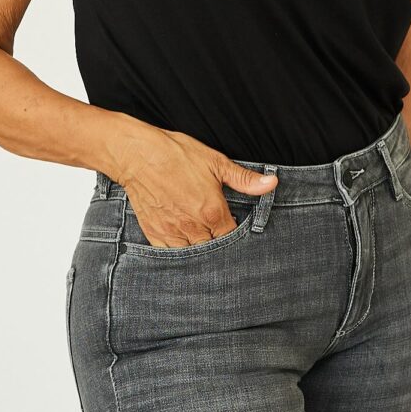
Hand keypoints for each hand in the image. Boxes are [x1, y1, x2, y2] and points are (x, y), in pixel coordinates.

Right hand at [113, 123, 277, 248]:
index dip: (236, 236)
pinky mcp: (154, 234)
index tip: (236, 232)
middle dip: (219, 247)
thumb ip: (244, 179)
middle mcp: (193, 227)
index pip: (232, 237)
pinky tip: (184, 246)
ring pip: (193, 257)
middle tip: (220, 240)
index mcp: (212, 211)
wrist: (138, 154)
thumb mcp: (215, 162)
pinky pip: (170, 256)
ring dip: (200, 252)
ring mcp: (172, 233)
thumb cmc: (176, 154)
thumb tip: (272, 183)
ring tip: (203, 243)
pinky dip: (179, 254)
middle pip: (214, 251)